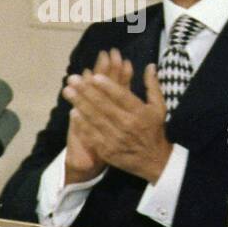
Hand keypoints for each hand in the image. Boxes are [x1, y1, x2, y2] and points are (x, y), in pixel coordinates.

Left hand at [63, 59, 172, 183]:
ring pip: (95, 118)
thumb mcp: (159, 107)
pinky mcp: (107, 150)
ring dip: (79, 104)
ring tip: (68, 91)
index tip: (94, 76)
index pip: (122, 97)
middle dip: (86, 91)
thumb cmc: (155, 130)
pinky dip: (82, 124)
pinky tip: (73, 113)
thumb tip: (150, 65)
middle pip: (104, 105)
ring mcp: (116, 138)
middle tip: (72, 79)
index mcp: (141, 113)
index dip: (108, 86)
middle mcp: (128, 125)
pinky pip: (92, 135)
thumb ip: (152, 86)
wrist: (154, 161)